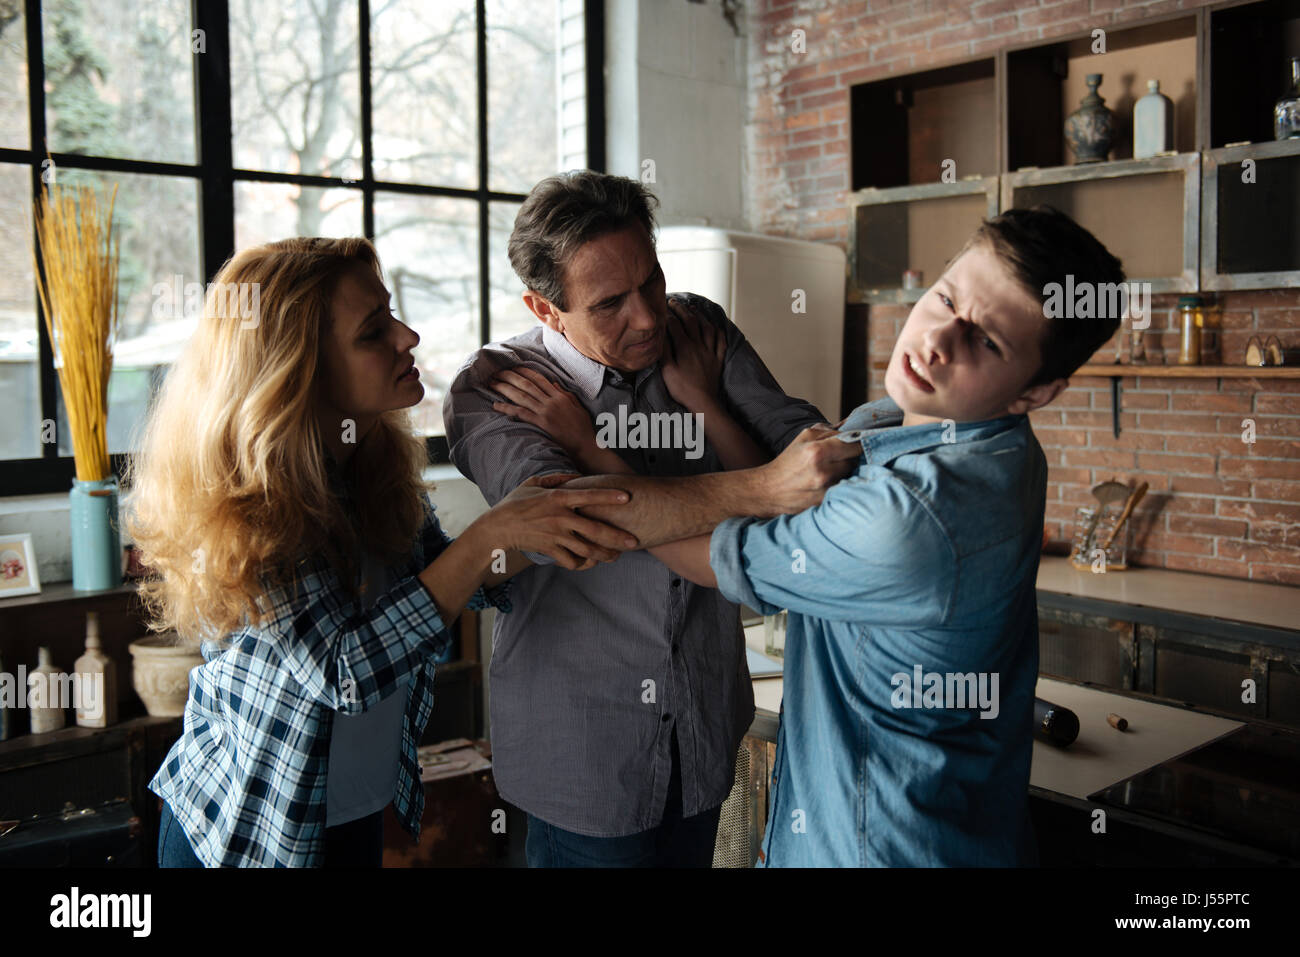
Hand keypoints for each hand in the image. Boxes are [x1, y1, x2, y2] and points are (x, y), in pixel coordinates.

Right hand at [480, 474, 637, 570]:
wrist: (497, 528)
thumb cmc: (515, 503)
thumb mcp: (533, 483)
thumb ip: (557, 478)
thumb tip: (578, 476)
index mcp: (558, 498)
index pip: (588, 496)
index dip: (608, 496)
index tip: (627, 497)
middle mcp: (560, 517)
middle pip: (595, 530)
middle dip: (617, 537)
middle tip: (633, 542)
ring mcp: (555, 536)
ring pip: (587, 549)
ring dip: (604, 554)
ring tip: (617, 556)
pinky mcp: (550, 550)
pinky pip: (572, 561)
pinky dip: (583, 564)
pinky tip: (590, 562)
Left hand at [489, 367, 599, 463]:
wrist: (586, 445)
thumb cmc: (583, 428)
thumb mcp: (577, 406)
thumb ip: (565, 393)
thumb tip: (553, 383)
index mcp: (560, 396)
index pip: (539, 379)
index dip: (524, 372)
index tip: (512, 367)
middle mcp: (551, 401)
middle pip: (526, 384)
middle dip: (510, 377)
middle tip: (496, 373)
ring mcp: (545, 412)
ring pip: (521, 396)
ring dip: (505, 388)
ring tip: (492, 384)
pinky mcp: (541, 424)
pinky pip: (521, 413)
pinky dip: (507, 408)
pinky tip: (496, 405)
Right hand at [660, 296, 725, 409]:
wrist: (703, 403)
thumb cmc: (682, 389)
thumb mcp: (667, 371)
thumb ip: (664, 351)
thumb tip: (661, 334)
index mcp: (685, 348)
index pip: (675, 325)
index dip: (668, 315)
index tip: (662, 308)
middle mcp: (699, 346)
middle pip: (691, 321)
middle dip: (682, 309)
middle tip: (674, 302)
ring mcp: (710, 352)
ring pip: (707, 328)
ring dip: (700, 316)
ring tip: (693, 309)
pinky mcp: (718, 360)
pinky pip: (721, 342)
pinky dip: (718, 332)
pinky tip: (715, 327)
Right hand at [757, 425, 860, 515]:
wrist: (768, 491)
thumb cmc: (787, 463)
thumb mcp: (804, 438)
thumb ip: (829, 431)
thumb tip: (852, 427)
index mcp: (817, 451)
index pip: (855, 444)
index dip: (860, 442)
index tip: (861, 441)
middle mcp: (824, 472)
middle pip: (855, 460)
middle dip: (851, 457)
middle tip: (840, 457)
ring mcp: (826, 490)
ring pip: (851, 475)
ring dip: (847, 471)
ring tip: (832, 470)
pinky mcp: (826, 503)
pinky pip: (843, 489)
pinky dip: (841, 484)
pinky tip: (828, 482)